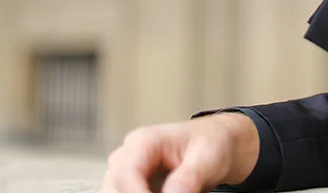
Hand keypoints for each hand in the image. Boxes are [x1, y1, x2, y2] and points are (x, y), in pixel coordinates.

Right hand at [99, 113, 257, 192]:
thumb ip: (189, 176)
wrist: (214, 145)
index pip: (126, 173)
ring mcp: (127, 172)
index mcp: (145, 140)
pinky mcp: (132, 187)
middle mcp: (129, 155)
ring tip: (178, 190)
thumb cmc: (211, 144)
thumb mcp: (208, 157)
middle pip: (114, 188)